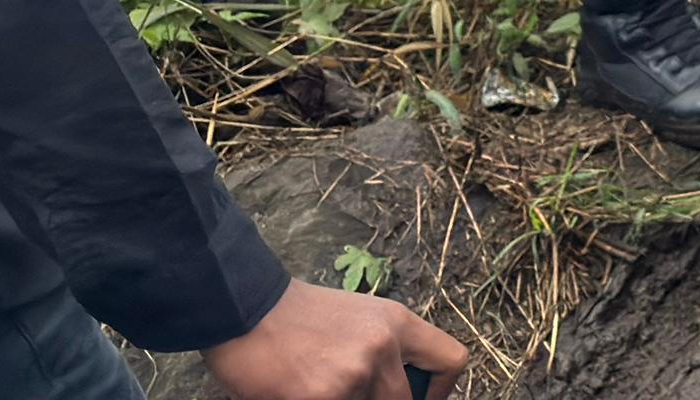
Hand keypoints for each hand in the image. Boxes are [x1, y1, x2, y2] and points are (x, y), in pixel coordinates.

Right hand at [205, 278, 467, 399]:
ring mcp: (354, 374)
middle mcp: (383, 347)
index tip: (422, 399)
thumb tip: (402, 387)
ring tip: (318, 383)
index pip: (452, 361)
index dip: (441, 391)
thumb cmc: (300, 316)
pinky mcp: (321, 397)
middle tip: (351, 392)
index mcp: (398, 323)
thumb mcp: (361, 318)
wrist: (247, 309)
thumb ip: (387, 349)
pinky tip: (298, 392)